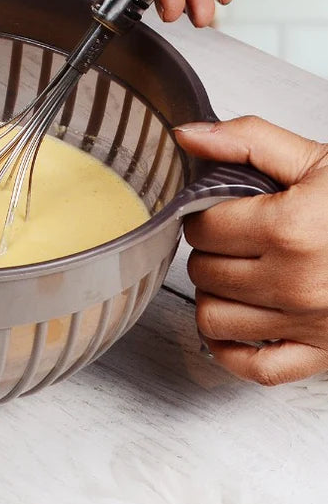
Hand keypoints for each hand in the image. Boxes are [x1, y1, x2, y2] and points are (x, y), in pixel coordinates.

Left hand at [174, 116, 327, 384]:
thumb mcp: (316, 160)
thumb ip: (247, 141)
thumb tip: (189, 135)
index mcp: (289, 229)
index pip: (203, 228)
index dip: (205, 216)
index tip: (221, 213)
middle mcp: (295, 282)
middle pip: (204, 272)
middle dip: (210, 252)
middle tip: (232, 240)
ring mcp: (306, 324)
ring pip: (213, 318)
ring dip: (215, 295)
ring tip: (236, 275)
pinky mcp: (321, 353)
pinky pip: (252, 367)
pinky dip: (233, 348)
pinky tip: (240, 322)